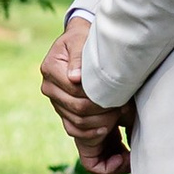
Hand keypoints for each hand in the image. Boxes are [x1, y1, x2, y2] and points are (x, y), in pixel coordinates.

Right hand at [40, 16, 131, 168]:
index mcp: (51, 69)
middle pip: (77, 109)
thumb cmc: (85, 38)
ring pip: (76, 123)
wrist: (80, 42)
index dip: (98, 98)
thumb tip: (74, 77)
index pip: (75, 91)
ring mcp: (57, 102)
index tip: (118, 98)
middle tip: (124, 109)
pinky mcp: (64, 112)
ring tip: (119, 118)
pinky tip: (108, 131)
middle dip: (103, 112)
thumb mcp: (82, 39)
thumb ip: (78, 55)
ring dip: (101, 124)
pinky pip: (75, 131)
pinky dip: (92, 135)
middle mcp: (50, 88)